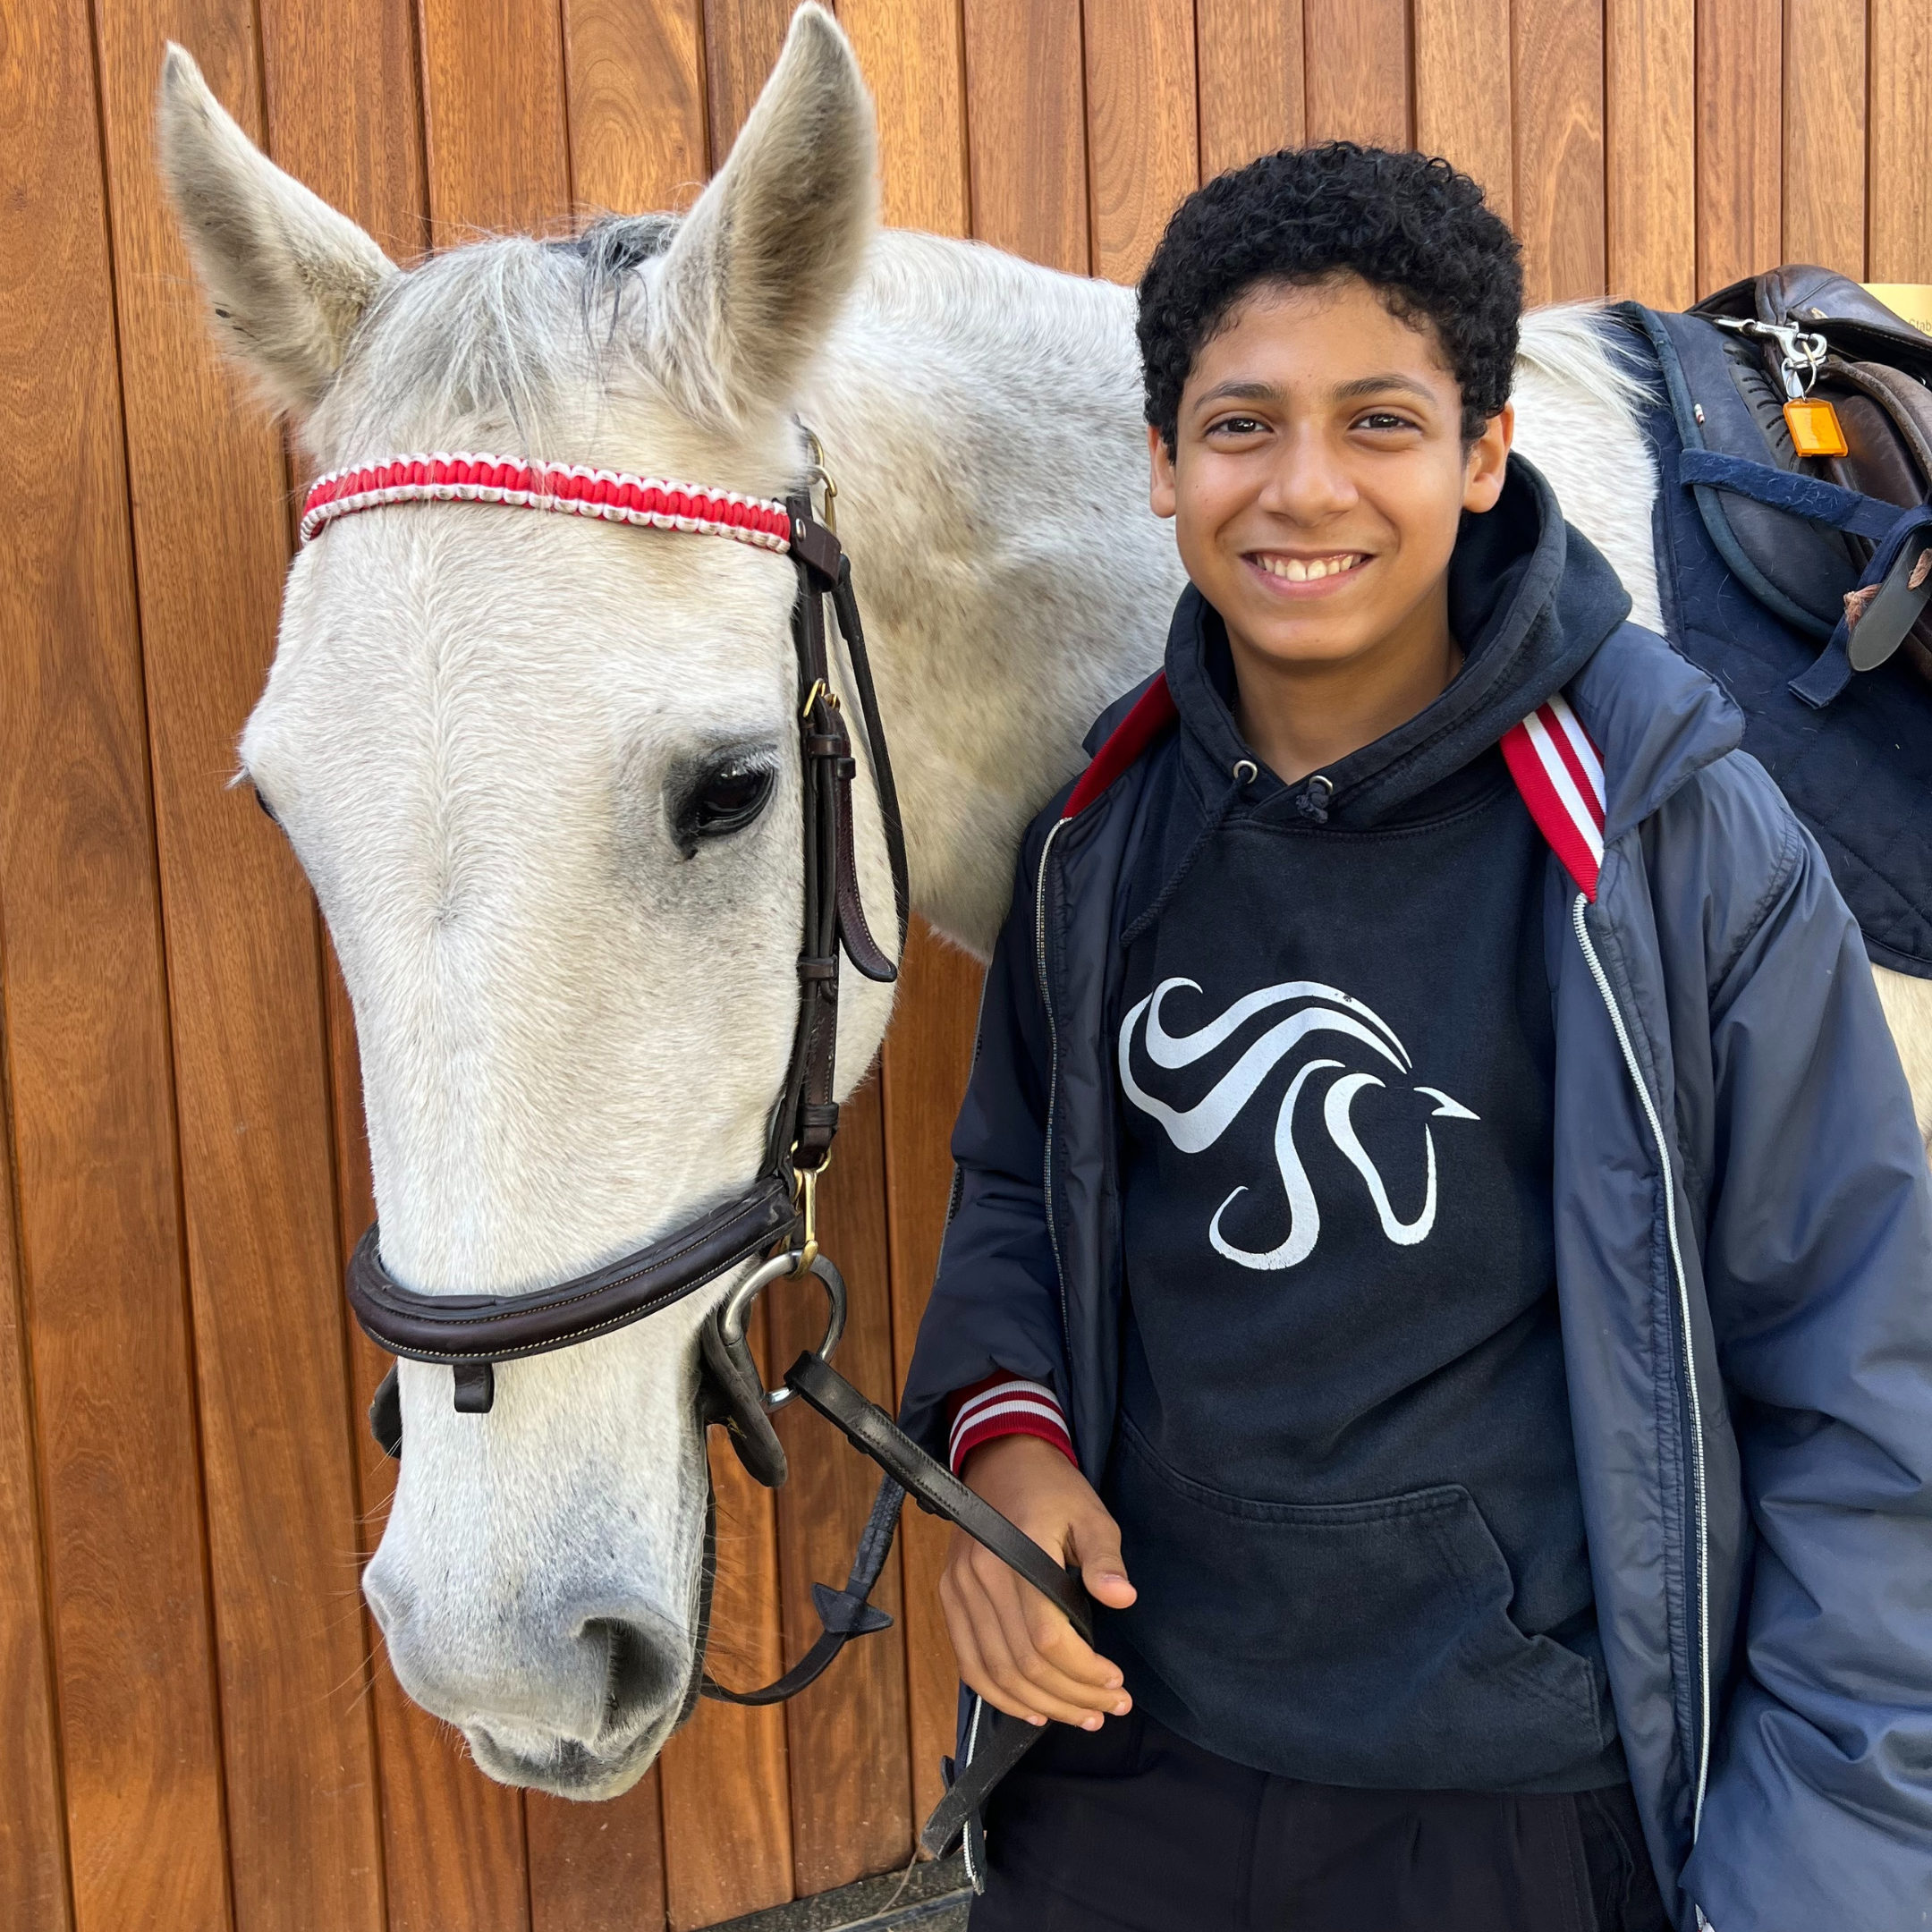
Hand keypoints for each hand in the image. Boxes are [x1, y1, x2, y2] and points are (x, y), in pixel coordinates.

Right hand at [940, 1432, 1137, 1729]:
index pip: (1047, 1637)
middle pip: (1023, 1663)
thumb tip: (1123, 1598)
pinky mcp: (949, 1596)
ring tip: (1081, 1716)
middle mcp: (981, 1576)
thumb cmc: (1053, 1490)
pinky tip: (1032, 1710)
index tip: (1117, 1682)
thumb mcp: (1092, 1514)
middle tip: (1110, 1708)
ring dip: (1039, 1706)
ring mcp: (959, 1589)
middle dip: (1071, 1697)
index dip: (1084, 1671)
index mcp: (1020, 1553)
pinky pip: (968, 1662)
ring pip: (995, 1671)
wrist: (1001, 1459)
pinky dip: (998, 1695)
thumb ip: (1106, 1558)